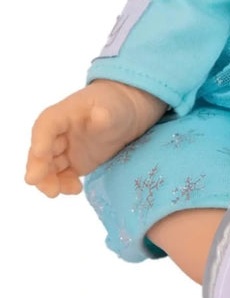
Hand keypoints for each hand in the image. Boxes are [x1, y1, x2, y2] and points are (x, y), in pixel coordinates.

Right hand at [25, 80, 166, 197]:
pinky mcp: (73, 163)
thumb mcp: (114, 107)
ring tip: (56, 192)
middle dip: (37, 165)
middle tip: (35, 180)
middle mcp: (59, 133)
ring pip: (49, 166)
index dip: (40, 138)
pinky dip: (64, 184)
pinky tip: (76, 189)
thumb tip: (100, 116)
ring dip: (48, 180)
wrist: (125, 115)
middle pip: (42, 149)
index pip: (46, 124)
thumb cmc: (116, 105)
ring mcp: (65, 149)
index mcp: (64, 113)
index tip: (39, 153)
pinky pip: (63, 176)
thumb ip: (106, 115)